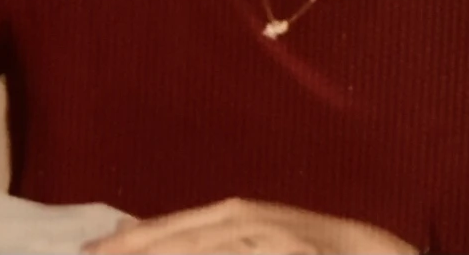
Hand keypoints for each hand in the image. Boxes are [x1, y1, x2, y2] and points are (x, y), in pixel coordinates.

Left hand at [81, 198, 419, 254]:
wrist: (378, 254)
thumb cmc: (317, 252)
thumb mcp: (263, 244)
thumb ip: (226, 246)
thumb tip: (180, 245)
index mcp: (233, 216)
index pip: (170, 230)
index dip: (130, 242)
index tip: (90, 252)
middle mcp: (242, 220)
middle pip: (174, 237)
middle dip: (130, 250)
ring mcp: (262, 236)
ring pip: (199, 247)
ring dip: (157, 252)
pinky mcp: (281, 249)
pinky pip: (232, 253)